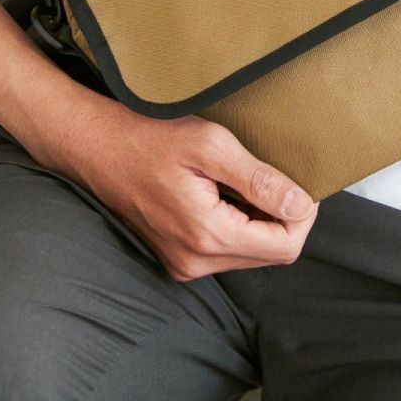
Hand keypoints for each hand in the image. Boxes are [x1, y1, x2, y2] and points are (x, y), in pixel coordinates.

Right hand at [52, 95, 319, 280]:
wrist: (98, 147)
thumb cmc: (150, 137)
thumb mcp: (211, 146)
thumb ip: (260, 180)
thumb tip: (301, 205)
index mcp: (206, 237)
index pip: (284, 247)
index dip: (302, 215)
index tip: (297, 182)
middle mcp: (195, 262)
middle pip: (270, 254)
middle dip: (283, 218)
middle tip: (276, 176)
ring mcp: (183, 264)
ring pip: (250, 254)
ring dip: (261, 221)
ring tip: (246, 181)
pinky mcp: (176, 257)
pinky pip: (226, 250)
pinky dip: (239, 224)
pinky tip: (226, 192)